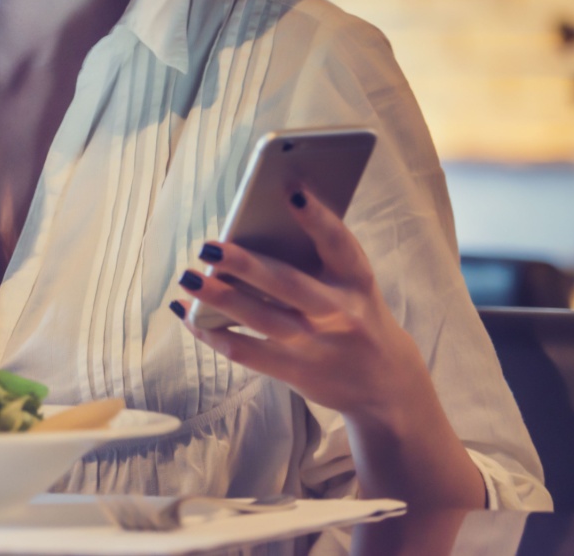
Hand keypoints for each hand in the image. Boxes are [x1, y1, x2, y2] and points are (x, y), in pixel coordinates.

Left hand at [169, 188, 429, 424]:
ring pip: (261, 319)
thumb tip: (254, 225)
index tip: (290, 191)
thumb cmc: (356, 315)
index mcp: (356, 282)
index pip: (340, 244)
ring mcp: (316, 346)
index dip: (317, 218)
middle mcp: (340, 313)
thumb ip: (316, 258)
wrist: (386, 384)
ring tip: (188, 277)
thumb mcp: (353, 285)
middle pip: (287, 284)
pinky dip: (211, 333)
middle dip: (245, 265)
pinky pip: (246, 352)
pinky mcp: (296, 372)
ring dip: (219, 299)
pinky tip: (187, 314)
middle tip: (208, 246)